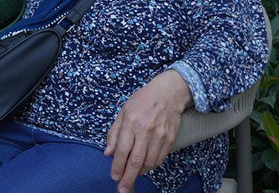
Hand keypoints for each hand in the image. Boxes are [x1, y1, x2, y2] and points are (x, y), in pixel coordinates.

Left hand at [104, 70, 191, 192]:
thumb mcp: (123, 112)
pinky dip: (151, 166)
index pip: (122, 150)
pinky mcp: (170, 140)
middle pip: (136, 161)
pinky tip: (144, 167)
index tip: (114, 177)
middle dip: (128, 178)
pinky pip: (159, 159)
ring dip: (139, 173)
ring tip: (132, 175)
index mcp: (131, 122)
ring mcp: (160, 136)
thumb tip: (108, 152)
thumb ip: (114, 133)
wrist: (168, 93)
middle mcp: (146, 130)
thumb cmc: (142, 101)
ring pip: (149, 163)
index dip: (118, 166)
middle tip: (123, 189)